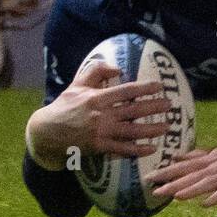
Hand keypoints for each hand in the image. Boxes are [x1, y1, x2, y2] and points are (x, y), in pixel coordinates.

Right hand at [27, 61, 170, 169]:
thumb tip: (118, 67)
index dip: (144, 88)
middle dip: (154, 108)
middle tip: (170, 105)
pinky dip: (137, 149)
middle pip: (134, 110)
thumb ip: (96, 71)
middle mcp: (101, 115)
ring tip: (167, 127)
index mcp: (97, 98)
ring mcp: (101, 132)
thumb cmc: (64, 106)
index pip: (126, 91)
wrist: (46, 132)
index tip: (159, 86)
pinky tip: (151, 148)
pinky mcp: (99, 147)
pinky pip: (122, 149)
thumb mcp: (77, 85)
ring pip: (132, 131)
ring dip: (152, 130)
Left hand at [145, 136, 216, 207]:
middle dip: (171, 182)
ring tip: (173, 196)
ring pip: (204, 182)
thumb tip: (179, 157)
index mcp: (211, 158)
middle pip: (190, 174)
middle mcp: (216, 166)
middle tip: (152, 190)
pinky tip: (204, 205)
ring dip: (188, 189)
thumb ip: (199, 155)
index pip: (184, 165)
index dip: (166, 171)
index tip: (148, 176)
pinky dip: (215, 197)